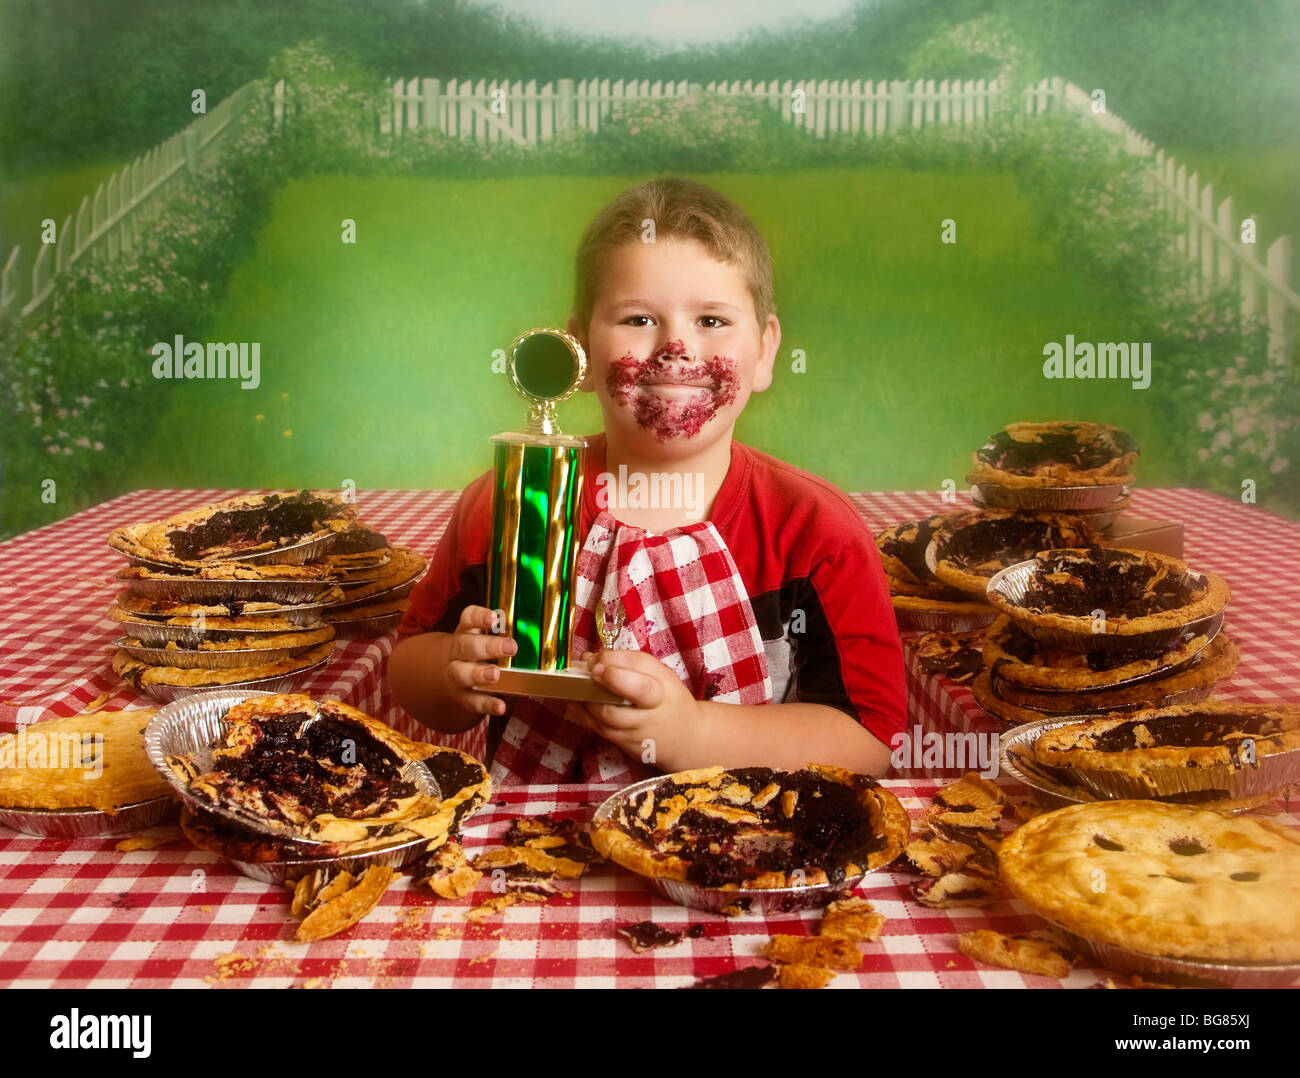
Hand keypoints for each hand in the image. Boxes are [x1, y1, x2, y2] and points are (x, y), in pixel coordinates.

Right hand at [442, 605, 515, 716]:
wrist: (450, 675)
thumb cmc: (477, 653)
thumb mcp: (485, 638)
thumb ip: (508, 637)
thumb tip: (543, 640)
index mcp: (466, 632)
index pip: (469, 618)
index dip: (479, 617)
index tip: (494, 618)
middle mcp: (457, 651)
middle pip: (467, 646)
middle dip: (488, 647)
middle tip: (511, 647)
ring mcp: (456, 674)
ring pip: (462, 673)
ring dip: (479, 674)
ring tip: (495, 675)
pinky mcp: (460, 696)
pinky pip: (471, 700)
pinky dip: (485, 704)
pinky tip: (500, 707)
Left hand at [566, 649, 705, 765]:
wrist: (687, 739)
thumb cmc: (669, 700)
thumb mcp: (661, 676)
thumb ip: (629, 663)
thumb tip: (590, 658)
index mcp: (663, 688)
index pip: (641, 671)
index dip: (615, 663)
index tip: (596, 658)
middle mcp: (653, 711)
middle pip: (630, 696)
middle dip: (607, 681)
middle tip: (590, 671)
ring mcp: (639, 731)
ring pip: (607, 716)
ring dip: (586, 698)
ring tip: (575, 686)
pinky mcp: (627, 745)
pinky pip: (600, 729)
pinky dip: (584, 714)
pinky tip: (575, 703)